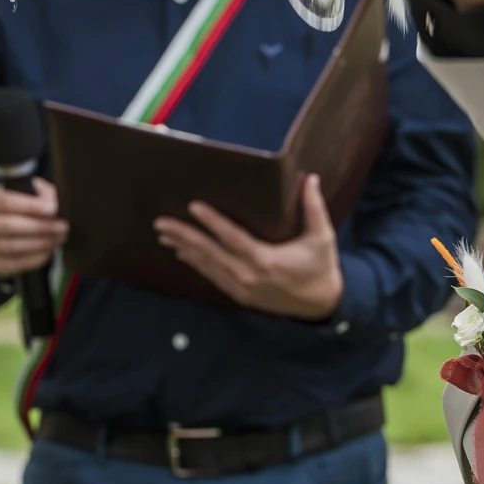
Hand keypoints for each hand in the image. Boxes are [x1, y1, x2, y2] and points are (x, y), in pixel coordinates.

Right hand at [0, 178, 66, 276]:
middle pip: (6, 225)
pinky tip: (48, 251)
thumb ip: (40, 192)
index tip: (51, 208)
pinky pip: (14, 263)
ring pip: (11, 246)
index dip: (27, 205)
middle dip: (38, 226)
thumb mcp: (25, 193)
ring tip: (58, 238)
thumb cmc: (14, 208)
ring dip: (39, 242)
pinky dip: (34, 258)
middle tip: (61, 226)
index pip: (1, 200)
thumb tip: (52, 203)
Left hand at [154, 174, 343, 320]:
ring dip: (183, 249)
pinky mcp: (239, 295)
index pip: (233, 237)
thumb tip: (310, 178)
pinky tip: (182, 253)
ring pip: (206, 266)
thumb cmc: (320, 267)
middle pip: (210, 253)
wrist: (321, 305)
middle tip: (161, 222)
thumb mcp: (322, 238)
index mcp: (266, 260)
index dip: (212, 222)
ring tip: (163, 235)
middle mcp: (248, 275)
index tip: (193, 206)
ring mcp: (241, 288)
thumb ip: (313, 208)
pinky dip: (195, 263)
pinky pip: (212, 277)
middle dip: (184, 236)